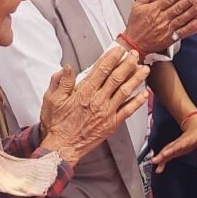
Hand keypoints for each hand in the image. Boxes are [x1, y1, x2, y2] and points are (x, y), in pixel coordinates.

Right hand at [39, 47, 150, 166]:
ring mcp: (107, 113)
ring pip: (125, 91)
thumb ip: (61, 82)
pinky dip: (137, 102)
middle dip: (127, 64)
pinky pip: (127, 111)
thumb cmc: (57, 124)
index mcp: (84, 92)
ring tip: (144, 69)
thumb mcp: (52, 99)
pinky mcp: (111, 124)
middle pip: (117, 78)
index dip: (111, 58)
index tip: (118, 49)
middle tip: (135, 54)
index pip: (101, 70)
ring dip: (136, 79)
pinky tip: (144, 94)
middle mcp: (98, 100)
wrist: (62, 148)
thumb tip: (67, 67)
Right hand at [123, 0, 196, 55]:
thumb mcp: (136, 6)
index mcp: (154, 8)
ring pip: (183, 18)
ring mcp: (167, 29)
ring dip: (194, 12)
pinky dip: (191, 29)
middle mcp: (162, 18)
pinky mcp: (170, 38)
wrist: (134, 44)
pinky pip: (182, 33)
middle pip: (179, 7)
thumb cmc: (136, 26)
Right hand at [150, 113, 196, 172]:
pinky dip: (162, 160)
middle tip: (154, 160)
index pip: (178, 145)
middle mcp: (180, 142)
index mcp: (187, 140)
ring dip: (160, 158)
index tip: (165, 154)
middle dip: (161, 154)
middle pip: (169, 148)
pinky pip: (167, 154)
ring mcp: (176, 145)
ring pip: (166, 151)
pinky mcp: (175, 149)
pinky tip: (159, 167)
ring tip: (154, 164)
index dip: (171, 150)